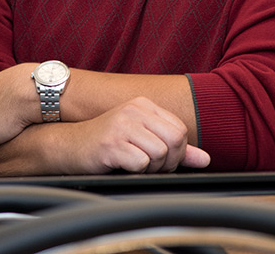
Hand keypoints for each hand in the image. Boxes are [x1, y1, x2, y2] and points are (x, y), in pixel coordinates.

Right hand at [68, 96, 210, 173]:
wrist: (69, 146)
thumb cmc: (107, 144)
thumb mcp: (141, 138)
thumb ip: (174, 147)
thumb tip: (205, 159)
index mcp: (144, 105)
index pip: (180, 129)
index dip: (177, 151)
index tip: (161, 159)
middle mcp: (134, 110)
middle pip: (175, 140)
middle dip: (168, 161)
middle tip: (150, 166)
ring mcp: (122, 125)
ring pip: (160, 153)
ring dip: (150, 168)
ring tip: (133, 164)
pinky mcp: (111, 143)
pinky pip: (141, 163)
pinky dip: (135, 170)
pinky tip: (122, 165)